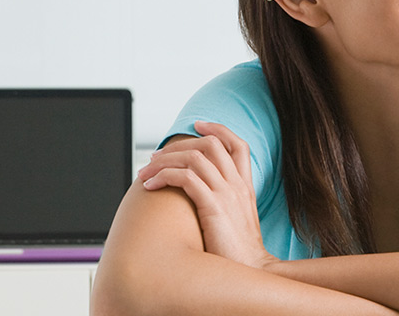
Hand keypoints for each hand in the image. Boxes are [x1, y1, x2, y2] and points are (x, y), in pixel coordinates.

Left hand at [137, 121, 279, 269]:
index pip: (238, 145)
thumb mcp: (235, 223)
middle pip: (210, 144)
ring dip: (164, 161)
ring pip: (194, 158)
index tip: (197, 124)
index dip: (218, 129)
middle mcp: (238, 186)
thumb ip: (224, 205)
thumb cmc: (238, 255)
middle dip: (178, 146)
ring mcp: (227, 195)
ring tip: (145, 174)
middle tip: (155, 157)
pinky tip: (150, 187)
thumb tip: (199, 197)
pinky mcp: (214, 208)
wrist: (253, 274)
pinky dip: (163, 177)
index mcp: (246, 188)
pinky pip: (185, 178)